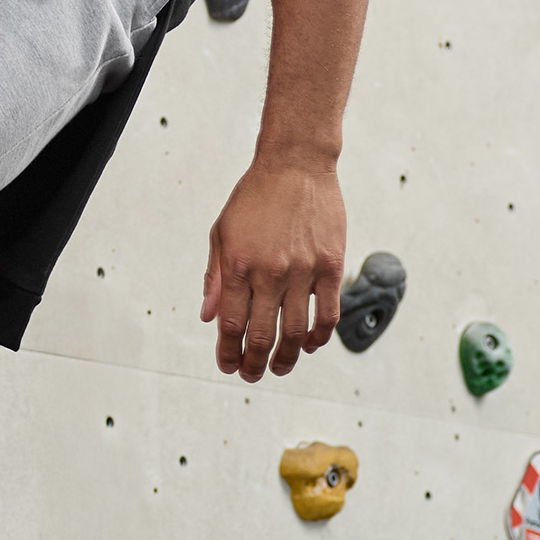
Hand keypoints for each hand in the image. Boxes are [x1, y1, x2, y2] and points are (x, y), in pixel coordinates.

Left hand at [200, 155, 344, 380]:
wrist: (295, 164)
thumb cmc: (256, 196)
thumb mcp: (222, 232)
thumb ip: (215, 277)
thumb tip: (209, 316)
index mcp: (238, 265)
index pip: (231, 325)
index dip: (228, 353)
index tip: (228, 366)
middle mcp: (270, 272)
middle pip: (262, 336)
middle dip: (254, 364)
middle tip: (252, 375)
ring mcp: (303, 271)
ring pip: (297, 332)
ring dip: (287, 358)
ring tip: (279, 368)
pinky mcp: (331, 266)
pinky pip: (328, 314)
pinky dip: (320, 337)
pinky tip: (312, 345)